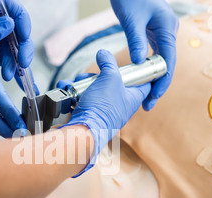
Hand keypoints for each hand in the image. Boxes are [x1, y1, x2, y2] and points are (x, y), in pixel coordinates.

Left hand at [0, 0, 33, 74]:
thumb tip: (10, 24)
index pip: (7, 7)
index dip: (20, 20)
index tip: (24, 36)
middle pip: (11, 29)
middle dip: (20, 46)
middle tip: (24, 63)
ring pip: (7, 45)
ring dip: (13, 60)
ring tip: (11, 75)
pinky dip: (6, 64)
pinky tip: (10, 74)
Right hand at [59, 50, 150, 175]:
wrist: (83, 129)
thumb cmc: (102, 106)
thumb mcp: (110, 77)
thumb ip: (108, 63)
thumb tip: (103, 53)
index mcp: (132, 98)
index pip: (145, 83)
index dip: (141, 71)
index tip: (134, 63)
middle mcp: (119, 105)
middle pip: (112, 82)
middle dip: (98, 75)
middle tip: (92, 76)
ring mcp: (103, 110)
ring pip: (94, 88)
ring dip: (82, 83)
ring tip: (76, 84)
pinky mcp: (88, 113)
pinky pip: (82, 98)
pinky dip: (73, 92)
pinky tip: (67, 89)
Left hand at [111, 0, 178, 110]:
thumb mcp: (131, 20)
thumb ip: (136, 40)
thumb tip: (138, 63)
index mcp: (167, 28)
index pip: (168, 61)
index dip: (162, 81)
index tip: (155, 97)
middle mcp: (168, 32)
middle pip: (167, 65)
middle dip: (159, 86)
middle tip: (148, 105)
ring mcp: (162, 33)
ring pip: (161, 62)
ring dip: (154, 80)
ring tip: (146, 99)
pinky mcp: (154, 34)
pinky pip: (154, 56)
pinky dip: (149, 69)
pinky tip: (142, 81)